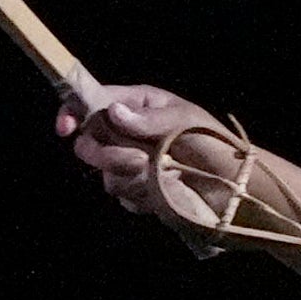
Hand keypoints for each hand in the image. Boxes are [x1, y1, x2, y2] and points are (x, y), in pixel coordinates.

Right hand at [56, 83, 251, 233]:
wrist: (233, 184)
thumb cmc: (212, 141)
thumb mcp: (183, 121)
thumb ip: (146, 119)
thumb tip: (113, 111)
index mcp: (136, 105)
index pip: (90, 102)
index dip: (72, 113)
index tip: (66, 129)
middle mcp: (127, 132)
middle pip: (89, 143)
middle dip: (107, 155)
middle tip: (138, 162)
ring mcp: (129, 163)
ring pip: (104, 174)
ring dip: (131, 178)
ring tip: (163, 177)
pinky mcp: (136, 190)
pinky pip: (122, 195)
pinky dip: (141, 196)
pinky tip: (163, 191)